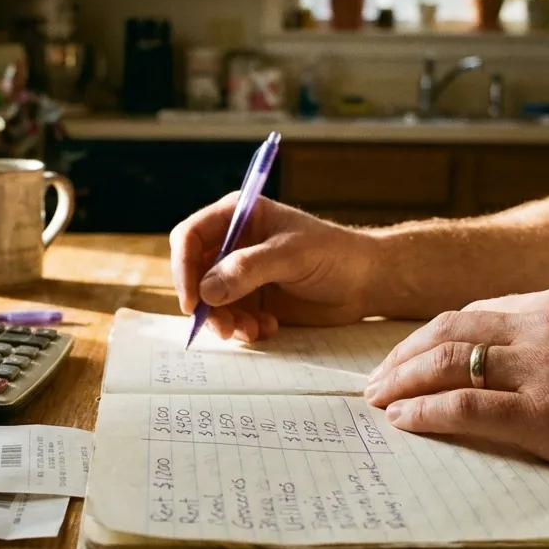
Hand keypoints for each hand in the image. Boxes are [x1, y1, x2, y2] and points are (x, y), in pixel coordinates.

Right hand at [169, 194, 376, 341]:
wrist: (364, 282)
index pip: (190, 237)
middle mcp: (233, 244)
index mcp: (237, 217)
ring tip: (251, 331)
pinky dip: (243, 328)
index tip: (193, 301)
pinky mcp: (252, 299)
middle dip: (205, 303)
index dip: (183, 267)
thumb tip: (207, 290)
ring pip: (210, 301)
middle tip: (224, 327)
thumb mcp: (292, 255)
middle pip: (194, 273)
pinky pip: (230, 317)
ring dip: (224, 321)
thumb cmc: (334, 254)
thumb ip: (249, 269)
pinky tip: (268, 328)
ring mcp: (240, 274)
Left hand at [364, 287, 548, 496]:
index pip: (472, 310)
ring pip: (447, 363)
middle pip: (447, 330)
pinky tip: (403, 421)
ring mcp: (546, 368)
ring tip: (377, 400)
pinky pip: (465, 408)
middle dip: (402, 355)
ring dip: (402, 382)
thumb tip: (516, 362)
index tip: (405, 354)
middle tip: (374, 379)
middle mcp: (546, 326)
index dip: (428, 335)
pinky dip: (424, 413)